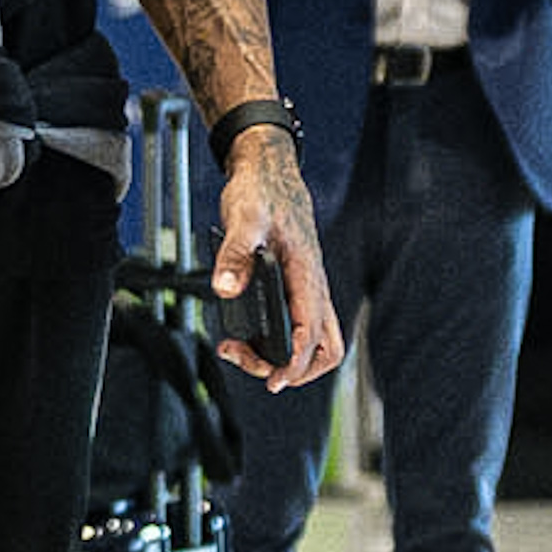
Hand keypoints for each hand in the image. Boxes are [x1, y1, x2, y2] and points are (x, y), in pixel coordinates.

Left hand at [204, 134, 346, 388]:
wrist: (268, 171)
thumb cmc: (262, 191)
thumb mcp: (244, 218)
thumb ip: (234, 255)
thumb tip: (225, 290)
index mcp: (307, 275)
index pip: (313, 335)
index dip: (295, 363)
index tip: (273, 380)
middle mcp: (313, 287)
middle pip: (326, 348)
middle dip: (295, 369)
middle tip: (256, 367)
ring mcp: (306, 288)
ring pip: (316, 340)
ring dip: (285, 357)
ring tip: (241, 351)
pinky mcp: (294, 286)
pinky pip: (298, 325)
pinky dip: (277, 340)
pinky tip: (243, 333)